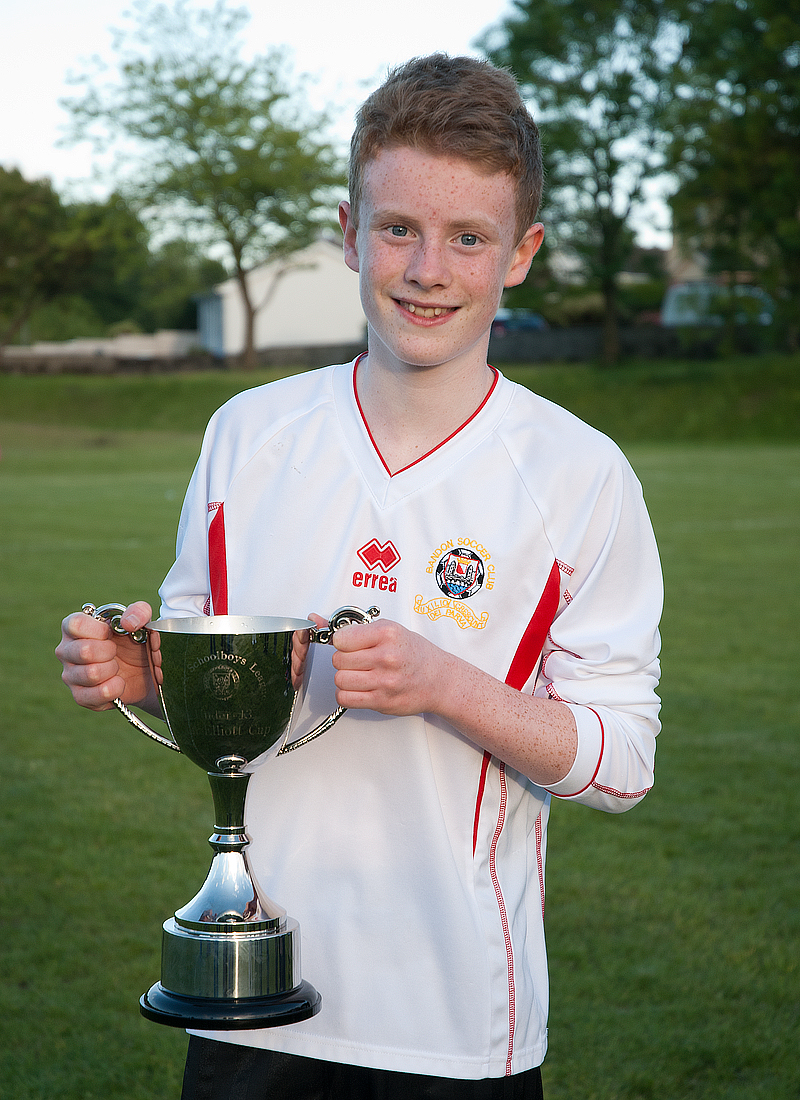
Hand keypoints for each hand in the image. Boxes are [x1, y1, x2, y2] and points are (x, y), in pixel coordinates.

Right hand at [55, 601, 155, 711]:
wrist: (144, 671)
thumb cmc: (135, 640)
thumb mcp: (142, 621)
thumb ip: (139, 612)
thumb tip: (127, 622)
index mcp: (75, 627)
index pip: (75, 624)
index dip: (99, 630)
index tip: (111, 633)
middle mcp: (66, 651)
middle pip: (84, 651)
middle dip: (110, 651)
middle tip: (116, 652)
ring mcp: (70, 675)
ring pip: (91, 674)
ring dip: (113, 670)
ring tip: (117, 667)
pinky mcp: (80, 696)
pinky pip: (96, 695)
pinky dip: (115, 689)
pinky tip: (119, 682)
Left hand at [327, 617, 449, 716]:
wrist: (439, 679)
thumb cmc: (414, 653)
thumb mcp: (389, 631)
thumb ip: (355, 628)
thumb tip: (316, 621)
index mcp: (387, 633)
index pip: (341, 638)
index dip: (342, 641)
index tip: (350, 643)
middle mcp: (386, 656)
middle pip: (339, 660)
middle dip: (344, 659)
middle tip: (358, 659)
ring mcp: (384, 681)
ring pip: (340, 679)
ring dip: (346, 677)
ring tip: (360, 673)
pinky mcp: (382, 701)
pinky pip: (345, 698)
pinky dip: (347, 694)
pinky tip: (359, 687)